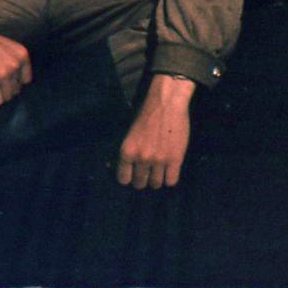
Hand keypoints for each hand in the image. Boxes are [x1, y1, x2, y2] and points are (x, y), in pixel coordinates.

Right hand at [0, 5, 31, 105]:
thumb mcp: (8, 47)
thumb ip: (15, 62)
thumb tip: (17, 85)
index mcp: (22, 55)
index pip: (26, 80)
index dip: (14, 82)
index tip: (5, 81)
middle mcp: (16, 65)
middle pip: (16, 90)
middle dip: (6, 89)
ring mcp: (4, 73)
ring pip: (7, 97)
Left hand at [116, 73, 194, 188]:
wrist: (167, 102)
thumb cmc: (146, 114)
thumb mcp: (129, 133)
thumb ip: (126, 151)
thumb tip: (112, 166)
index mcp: (127, 151)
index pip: (123, 179)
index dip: (128, 178)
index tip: (133, 174)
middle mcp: (141, 158)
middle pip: (140, 184)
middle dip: (143, 180)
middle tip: (147, 172)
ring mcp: (159, 160)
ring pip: (156, 184)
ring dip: (157, 179)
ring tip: (159, 170)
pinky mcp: (175, 160)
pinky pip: (171, 181)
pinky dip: (170, 178)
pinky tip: (170, 170)